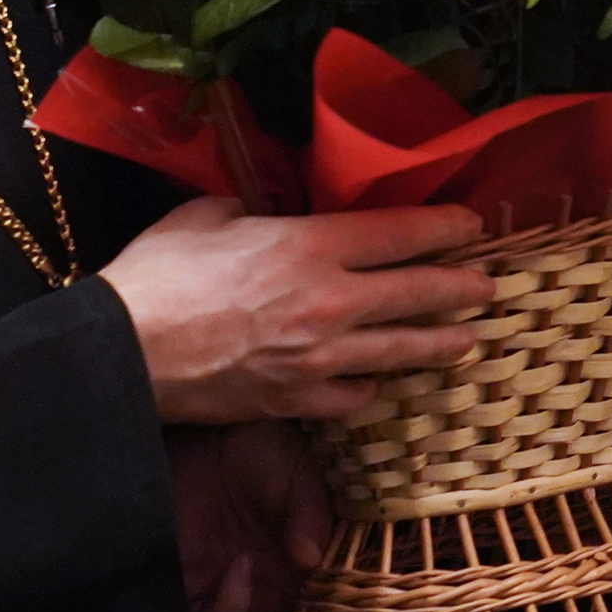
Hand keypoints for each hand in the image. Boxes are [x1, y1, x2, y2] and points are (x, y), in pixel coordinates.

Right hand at [100, 197, 494, 425]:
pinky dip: (371, 388)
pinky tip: (379, 383)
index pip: (403, 232)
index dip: (446, 227)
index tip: (472, 225)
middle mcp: (331, 301)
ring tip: (467, 340)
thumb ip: (254, 211)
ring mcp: (321, 357)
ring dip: (441, 343)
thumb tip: (267, 213)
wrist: (123, 353)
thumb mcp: (208, 216)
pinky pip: (355, 395)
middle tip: (487, 287)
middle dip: (462, 288)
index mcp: (312, 245)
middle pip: (420, 292)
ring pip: (403, 350)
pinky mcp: (299, 400)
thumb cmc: (157, 276)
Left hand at [170, 423, 352, 611]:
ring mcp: (236, 598)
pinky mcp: (196, 594)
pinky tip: (239, 569)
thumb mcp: (303, 476)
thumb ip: (313, 516)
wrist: (207, 438)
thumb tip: (313, 562)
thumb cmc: (264, 453)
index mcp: (314, 575)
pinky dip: (230, 610)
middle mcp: (276, 594)